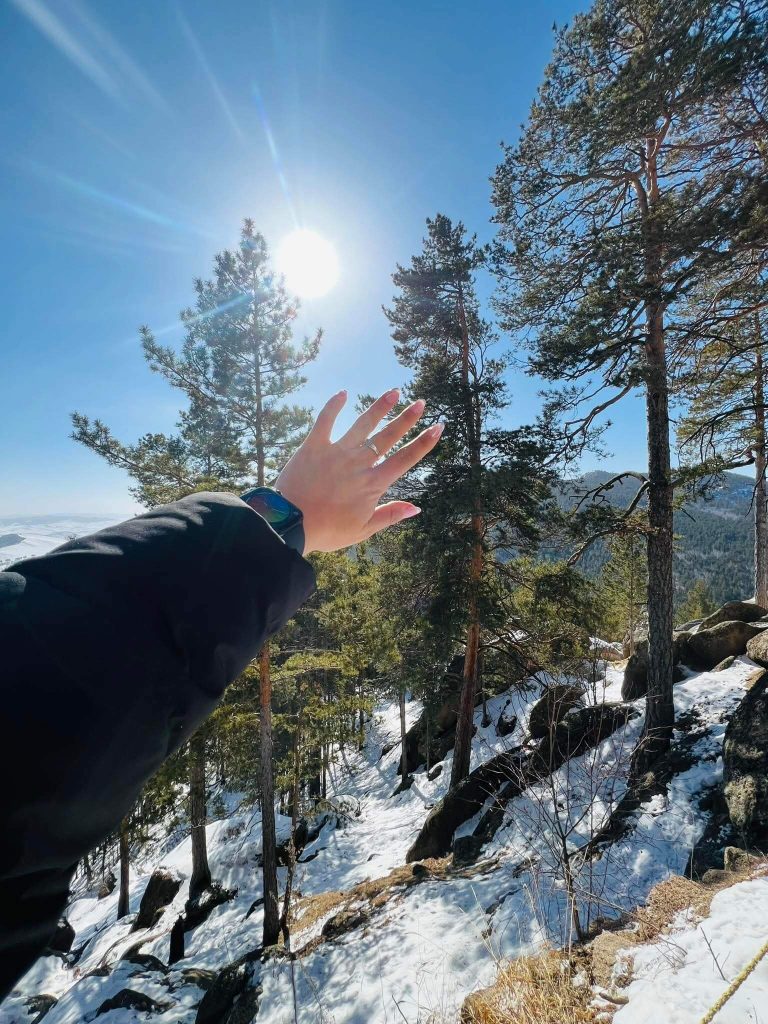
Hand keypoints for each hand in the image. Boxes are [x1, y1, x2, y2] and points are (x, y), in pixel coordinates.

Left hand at [275, 388, 442, 553]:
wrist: (290, 525)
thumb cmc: (327, 531)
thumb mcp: (363, 530)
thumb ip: (390, 515)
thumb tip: (417, 508)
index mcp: (373, 484)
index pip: (405, 459)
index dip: (424, 443)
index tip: (438, 427)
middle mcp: (359, 463)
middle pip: (388, 436)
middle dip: (406, 419)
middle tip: (421, 402)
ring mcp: (337, 452)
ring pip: (363, 424)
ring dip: (380, 407)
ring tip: (394, 392)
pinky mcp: (314, 446)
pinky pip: (325, 420)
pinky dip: (334, 406)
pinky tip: (343, 393)